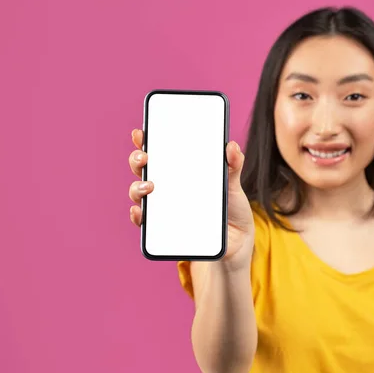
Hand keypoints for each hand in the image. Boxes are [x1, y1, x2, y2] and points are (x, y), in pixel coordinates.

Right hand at [128, 129, 254, 266]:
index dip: (146, 140)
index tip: (141, 133)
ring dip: (136, 188)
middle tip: (144, 158)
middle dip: (137, 160)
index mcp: (181, 171)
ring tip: (148, 186)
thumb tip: (232, 146)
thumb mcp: (233, 184)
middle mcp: (167, 186)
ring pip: (139, 193)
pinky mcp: (163, 228)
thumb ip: (233, 164)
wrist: (236, 239)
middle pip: (143, 169)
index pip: (159, 151)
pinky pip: (144, 221)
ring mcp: (163, 206)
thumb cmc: (231, 207)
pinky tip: (141, 212)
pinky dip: (138, 216)